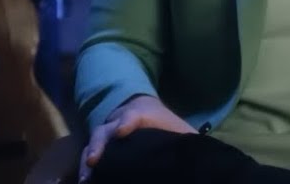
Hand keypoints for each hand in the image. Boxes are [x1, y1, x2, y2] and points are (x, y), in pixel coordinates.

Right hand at [78, 94, 195, 181]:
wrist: (147, 113)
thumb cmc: (167, 125)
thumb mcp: (180, 131)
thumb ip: (188, 141)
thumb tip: (203, 152)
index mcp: (142, 113)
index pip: (133, 115)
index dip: (127, 121)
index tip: (122, 132)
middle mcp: (119, 120)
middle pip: (106, 130)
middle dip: (99, 144)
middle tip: (94, 161)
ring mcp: (107, 132)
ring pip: (94, 144)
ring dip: (88, 159)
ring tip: (86, 179)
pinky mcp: (101, 146)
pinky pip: (90, 155)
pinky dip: (86, 168)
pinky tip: (85, 182)